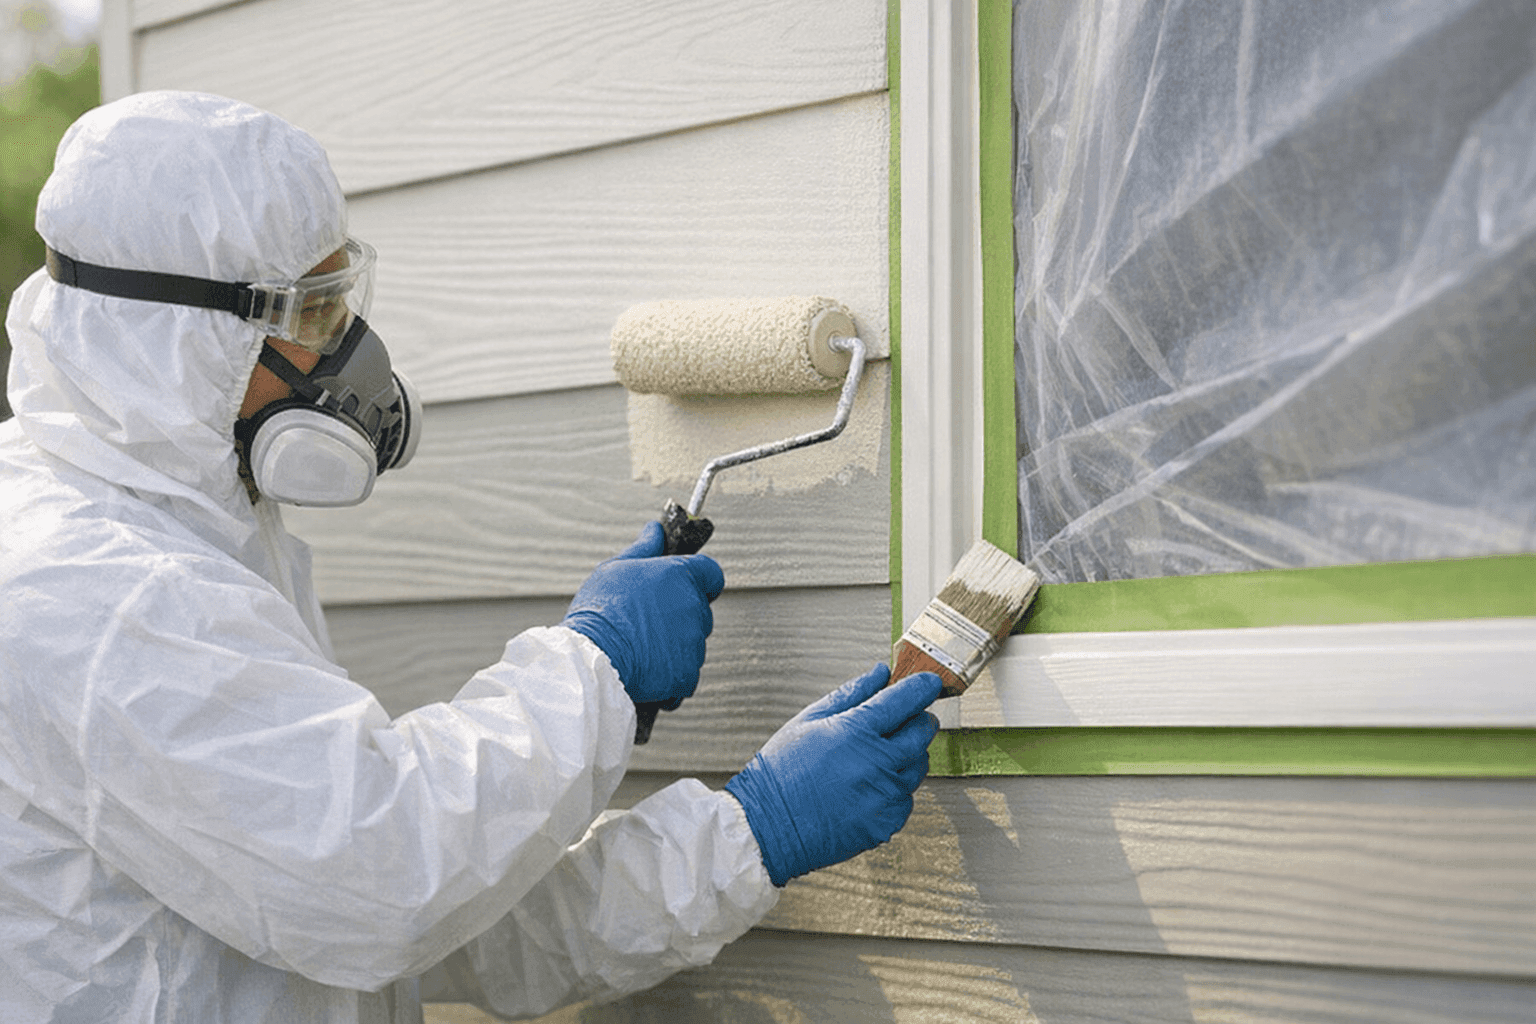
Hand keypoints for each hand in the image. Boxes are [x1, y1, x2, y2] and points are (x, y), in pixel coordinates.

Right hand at [563, 521, 724, 706]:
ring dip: (674, 645)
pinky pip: (686, 672)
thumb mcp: (615, 568)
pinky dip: (670, 673)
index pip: (712, 573)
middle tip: (646, 620)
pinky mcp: (688, 673)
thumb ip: (644, 548)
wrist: (592, 659)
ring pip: (692, 643)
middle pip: (700, 610)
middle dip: (679, 615)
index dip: (699, 580)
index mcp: (681, 576)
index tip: (681, 587)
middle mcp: (694, 608)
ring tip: (640, 645)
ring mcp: (694, 643)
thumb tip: (655, 530)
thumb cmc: (600, 610)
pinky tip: (644, 667)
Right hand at [724, 664, 941, 886]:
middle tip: (904, 719)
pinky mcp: (885, 824)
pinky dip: (895, 790)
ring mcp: (883, 797)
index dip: (923, 686)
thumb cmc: (782, 771)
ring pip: (918, 766)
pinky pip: (906, 799)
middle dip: (919, 720)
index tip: (929, 683)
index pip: (906, 699)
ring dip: (907, 756)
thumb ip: (850, 693)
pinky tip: (868, 788)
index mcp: (856, 731)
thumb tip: (881, 673)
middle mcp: (876, 764)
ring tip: (876, 758)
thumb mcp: (809, 720)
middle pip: (922, 732)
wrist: (767, 826)